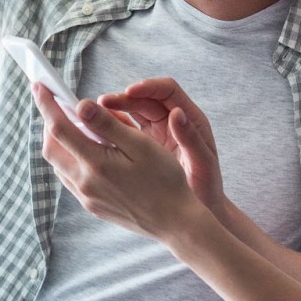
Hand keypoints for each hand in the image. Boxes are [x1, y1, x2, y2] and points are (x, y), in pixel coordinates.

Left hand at [31, 83, 209, 241]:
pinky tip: (88, 151)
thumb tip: (80, 105)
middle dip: (50, 123)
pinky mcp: (92, 205)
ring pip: (58, 164)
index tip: (39, 86)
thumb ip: (108, 124)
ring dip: (60, 142)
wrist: (174, 222)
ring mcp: (86, 197)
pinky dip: (70, 158)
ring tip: (78, 125)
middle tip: (60, 104)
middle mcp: (84, 183)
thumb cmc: (165, 180)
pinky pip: (69, 178)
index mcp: (96, 164)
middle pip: (51, 148)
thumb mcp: (140, 145)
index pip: (59, 128)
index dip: (47, 104)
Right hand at [100, 78, 225, 211]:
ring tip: (94, 114)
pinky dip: (112, 128)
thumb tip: (176, 112)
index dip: (149, 88)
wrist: (195, 212)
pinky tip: (95, 131)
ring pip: (132, 113)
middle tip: (103, 102)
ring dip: (114, 111)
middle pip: (145, 100)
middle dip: (124, 98)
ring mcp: (156, 133)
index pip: (168, 92)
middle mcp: (172, 122)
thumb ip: (190, 138)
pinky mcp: (144, 147)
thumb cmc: (206, 189)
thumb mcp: (202, 164)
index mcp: (190, 119)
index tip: (130, 91)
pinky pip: (126, 130)